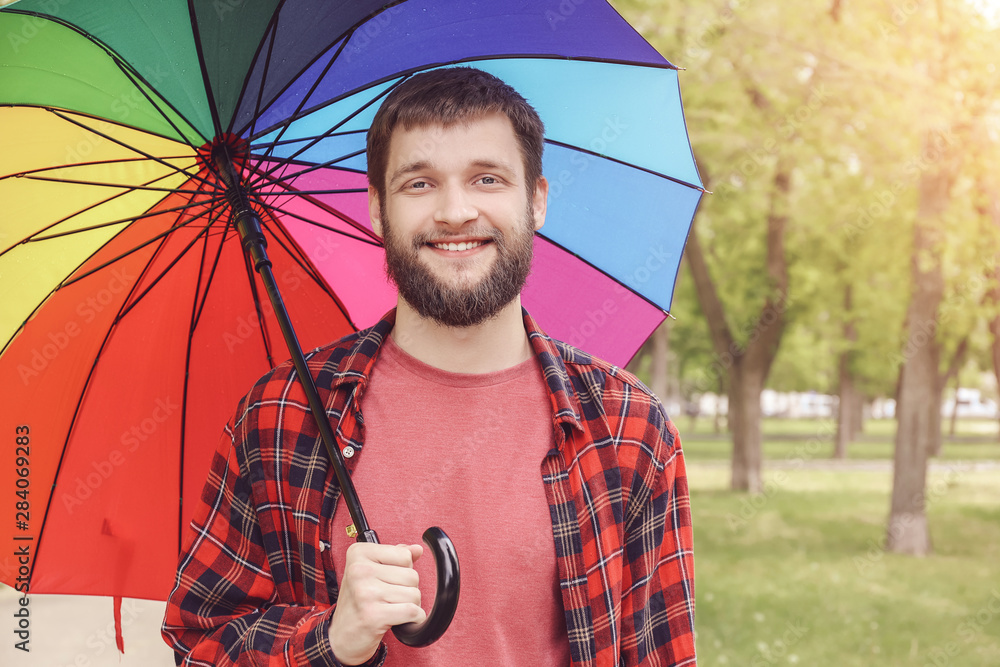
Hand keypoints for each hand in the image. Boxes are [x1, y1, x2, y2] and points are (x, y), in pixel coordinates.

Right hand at [329, 542, 425, 664]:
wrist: (340, 637)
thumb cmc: (358, 602)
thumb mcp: (372, 572)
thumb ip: (395, 557)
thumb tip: (418, 549)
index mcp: (358, 553)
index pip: (404, 555)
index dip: (403, 570)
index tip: (387, 580)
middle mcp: (359, 570)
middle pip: (412, 575)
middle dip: (408, 590)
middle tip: (389, 599)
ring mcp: (365, 593)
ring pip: (414, 594)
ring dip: (410, 605)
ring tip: (391, 609)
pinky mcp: (374, 615)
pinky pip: (412, 611)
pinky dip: (414, 618)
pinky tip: (401, 621)